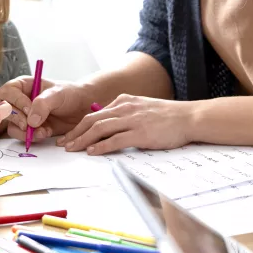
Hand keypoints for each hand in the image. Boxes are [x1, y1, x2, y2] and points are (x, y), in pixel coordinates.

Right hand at [0, 76, 90, 140]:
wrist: (82, 108)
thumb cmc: (70, 94)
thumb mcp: (58, 94)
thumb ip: (42, 104)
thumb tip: (30, 121)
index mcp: (24, 85)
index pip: (7, 92)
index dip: (16, 101)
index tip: (29, 109)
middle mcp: (20, 100)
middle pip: (6, 110)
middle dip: (18, 120)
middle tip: (31, 125)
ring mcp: (24, 115)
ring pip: (12, 126)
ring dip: (25, 132)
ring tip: (42, 132)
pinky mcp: (30, 128)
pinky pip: (22, 136)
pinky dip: (32, 137)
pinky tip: (45, 134)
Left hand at [58, 95, 193, 155]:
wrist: (189, 117)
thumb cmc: (168, 116)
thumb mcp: (143, 108)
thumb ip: (126, 114)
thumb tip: (110, 125)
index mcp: (124, 101)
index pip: (95, 113)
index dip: (80, 125)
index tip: (70, 136)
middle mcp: (125, 108)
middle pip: (92, 119)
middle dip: (75, 132)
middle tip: (64, 144)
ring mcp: (132, 120)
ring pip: (100, 128)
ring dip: (83, 139)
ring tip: (72, 149)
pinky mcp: (140, 133)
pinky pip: (115, 140)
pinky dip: (101, 146)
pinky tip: (92, 152)